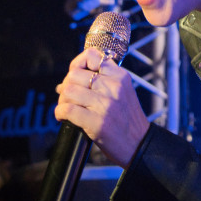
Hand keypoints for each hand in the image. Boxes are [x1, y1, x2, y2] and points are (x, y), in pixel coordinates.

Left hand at [55, 47, 149, 167]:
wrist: (139, 144)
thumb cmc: (127, 119)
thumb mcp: (123, 92)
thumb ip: (103, 82)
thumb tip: (64, 82)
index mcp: (120, 77)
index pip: (92, 56)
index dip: (78, 64)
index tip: (76, 75)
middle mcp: (113, 87)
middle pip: (74, 75)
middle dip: (66, 85)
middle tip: (68, 97)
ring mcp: (105, 105)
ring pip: (68, 90)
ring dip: (62, 100)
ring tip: (67, 107)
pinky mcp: (97, 123)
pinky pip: (68, 109)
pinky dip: (60, 112)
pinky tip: (63, 117)